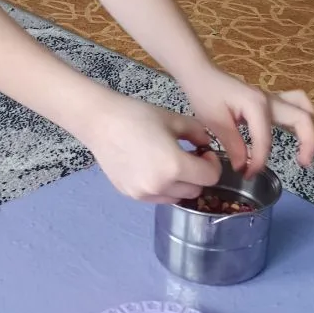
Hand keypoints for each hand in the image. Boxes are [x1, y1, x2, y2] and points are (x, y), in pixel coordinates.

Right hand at [86, 96, 221, 202]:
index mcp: (175, 167)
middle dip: (197, 175)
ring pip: (176, 197)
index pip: (210, 177)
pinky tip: (153, 167)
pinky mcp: (131, 194)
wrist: (101, 122)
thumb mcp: (174, 119)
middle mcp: (160, 186)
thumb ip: (198, 133)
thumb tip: (207, 144)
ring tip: (170, 164)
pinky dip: (162, 187)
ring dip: (181, 184)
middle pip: (195, 190)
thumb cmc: (138, 115)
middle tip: (189, 157)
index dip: (213, 164)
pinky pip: (157, 196)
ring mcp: (144, 193)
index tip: (204, 152)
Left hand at [182, 67, 313, 173]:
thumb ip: (233, 145)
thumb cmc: (205, 93)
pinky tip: (294, 135)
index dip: (259, 161)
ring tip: (304, 151)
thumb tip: (244, 167)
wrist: (201, 73)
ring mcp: (271, 99)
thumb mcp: (215, 122)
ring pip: (303, 108)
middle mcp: (270, 101)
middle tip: (302, 164)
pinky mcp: (269, 101)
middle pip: (302, 118)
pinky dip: (299, 121)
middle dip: (308, 142)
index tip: (248, 174)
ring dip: (309, 129)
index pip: (265, 140)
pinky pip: (294, 106)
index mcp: (257, 106)